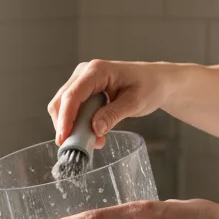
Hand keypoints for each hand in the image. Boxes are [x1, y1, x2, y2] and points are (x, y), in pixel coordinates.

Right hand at [48, 60, 173, 147]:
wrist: (156, 81)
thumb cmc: (149, 86)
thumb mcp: (135, 102)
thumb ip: (114, 114)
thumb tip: (95, 129)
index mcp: (97, 71)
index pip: (73, 95)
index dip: (66, 118)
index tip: (64, 138)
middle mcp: (84, 73)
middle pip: (62, 101)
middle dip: (66, 125)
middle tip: (78, 147)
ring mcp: (82, 81)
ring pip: (64, 106)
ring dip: (73, 127)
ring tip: (93, 141)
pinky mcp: (83, 90)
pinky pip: (73, 109)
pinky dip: (79, 124)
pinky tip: (94, 134)